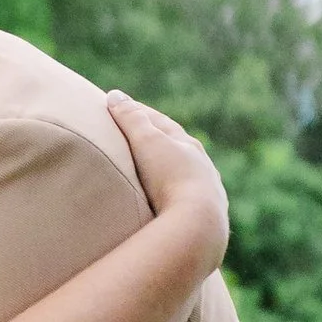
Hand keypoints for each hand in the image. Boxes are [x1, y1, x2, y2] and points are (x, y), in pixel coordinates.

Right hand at [105, 93, 228, 279]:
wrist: (197, 225)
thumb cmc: (170, 177)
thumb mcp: (147, 142)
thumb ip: (131, 119)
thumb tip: (115, 96)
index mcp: (189, 146)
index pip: (162, 124)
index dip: (140, 115)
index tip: (121, 108)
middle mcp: (203, 169)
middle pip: (178, 151)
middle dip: (159, 145)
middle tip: (138, 141)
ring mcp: (207, 197)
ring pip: (186, 180)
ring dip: (169, 177)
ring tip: (153, 179)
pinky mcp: (204, 223)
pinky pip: (186, 207)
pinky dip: (174, 202)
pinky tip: (168, 210)